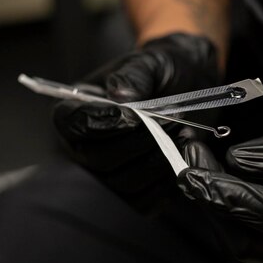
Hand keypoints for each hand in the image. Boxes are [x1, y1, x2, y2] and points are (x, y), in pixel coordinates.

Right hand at [52, 33, 219, 210]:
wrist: (191, 87)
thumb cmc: (164, 71)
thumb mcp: (152, 61)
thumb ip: (134, 74)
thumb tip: (121, 95)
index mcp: (76, 107)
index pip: (72, 123)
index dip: (100, 123)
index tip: (134, 116)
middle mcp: (83, 145)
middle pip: (97, 158)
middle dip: (139, 141)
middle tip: (173, 119)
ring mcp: (106, 173)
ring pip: (122, 182)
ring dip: (157, 159)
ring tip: (185, 133)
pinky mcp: (132, 192)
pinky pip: (144, 200)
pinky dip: (167, 181)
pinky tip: (185, 154)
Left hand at [177, 120, 262, 262]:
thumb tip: (236, 159)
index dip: (226, 192)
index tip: (191, 168)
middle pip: (251, 245)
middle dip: (213, 204)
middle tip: (191, 162)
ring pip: (249, 261)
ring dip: (220, 220)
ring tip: (205, 177)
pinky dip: (237, 233)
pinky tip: (229, 203)